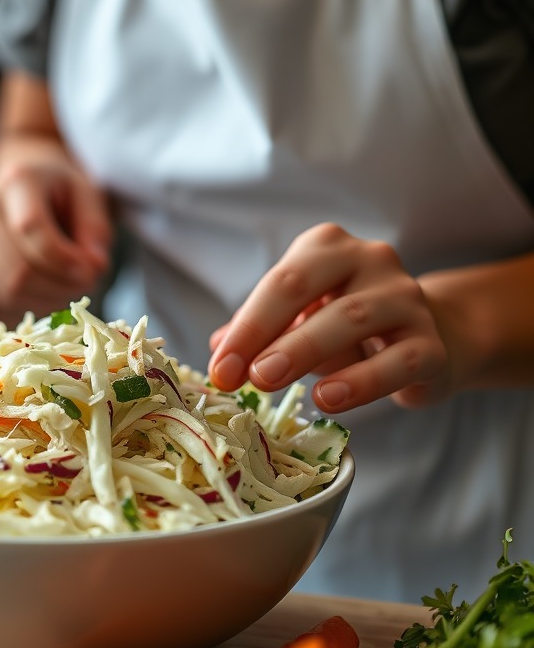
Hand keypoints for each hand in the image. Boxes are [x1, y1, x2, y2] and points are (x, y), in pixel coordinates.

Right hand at [0, 147, 113, 313]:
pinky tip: (50, 290)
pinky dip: (33, 302)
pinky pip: (0, 294)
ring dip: (50, 297)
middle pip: (20, 265)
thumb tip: (94, 268)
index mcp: (17, 180)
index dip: (61, 258)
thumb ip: (94, 230)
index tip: (90, 272)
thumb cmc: (59, 191)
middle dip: (61, 284)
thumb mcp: (86, 197)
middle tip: (88, 283)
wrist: (22, 187)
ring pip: (11, 286)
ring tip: (71, 287)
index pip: (30, 227)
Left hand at [207, 223, 451, 412]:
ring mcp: (406, 299)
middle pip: (306, 287)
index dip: (245, 327)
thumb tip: (216, 349)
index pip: (278, 282)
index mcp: (326, 248)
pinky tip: (328, 399)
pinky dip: (361, 382)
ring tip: (269, 381)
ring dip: (304, 351)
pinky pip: (398, 361)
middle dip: (266, 332)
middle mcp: (369, 259)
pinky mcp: (432, 343)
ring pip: (353, 318)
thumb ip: (258, 333)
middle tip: (242, 373)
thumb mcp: (297, 323)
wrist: (426, 341)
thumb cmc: (345, 329)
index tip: (219, 368)